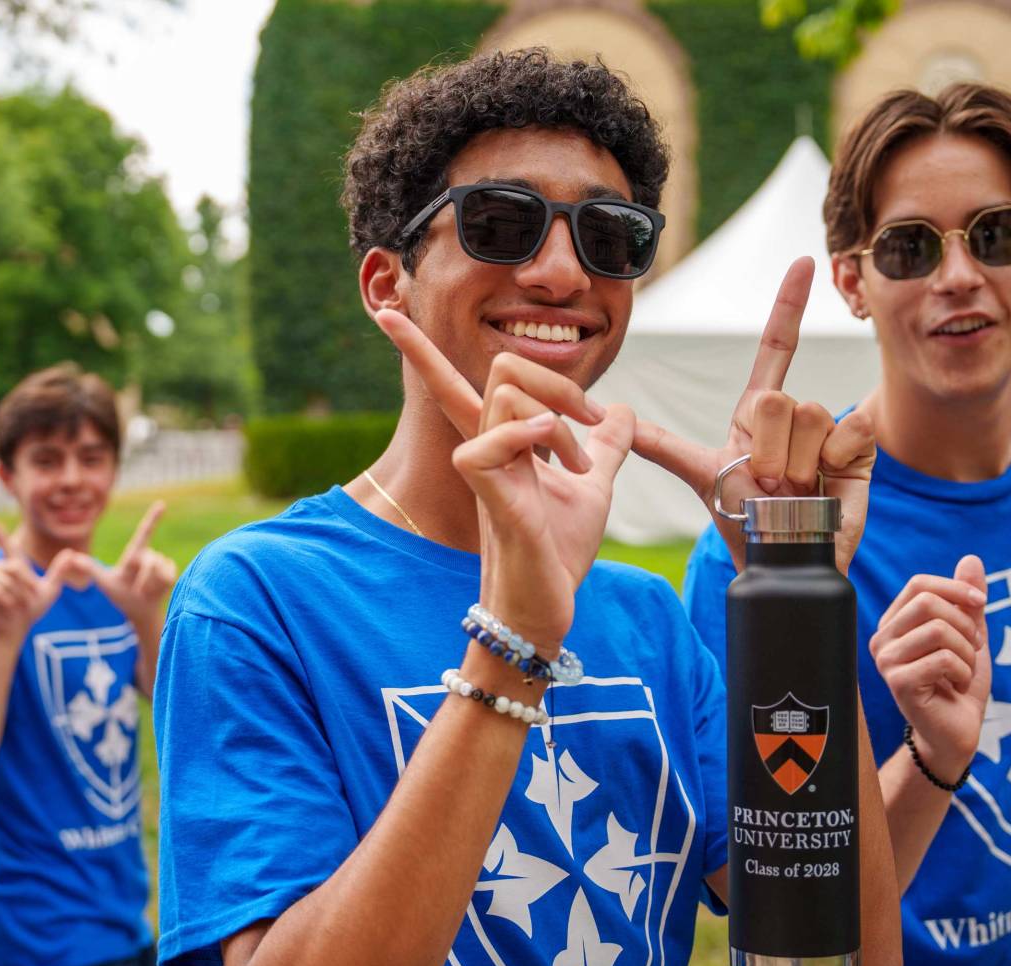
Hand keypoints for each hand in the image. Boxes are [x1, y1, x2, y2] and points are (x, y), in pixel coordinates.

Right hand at [0, 509, 91, 644]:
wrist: (17, 628)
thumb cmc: (31, 610)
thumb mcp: (50, 590)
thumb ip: (59, 572)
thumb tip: (71, 554)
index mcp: (13, 564)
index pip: (4, 542)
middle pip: (14, 568)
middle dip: (25, 586)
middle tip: (27, 600)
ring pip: (5, 579)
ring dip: (16, 595)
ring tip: (16, 605)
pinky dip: (4, 600)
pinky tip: (5, 607)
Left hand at [88, 501, 177, 627]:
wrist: (138, 610)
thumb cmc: (120, 594)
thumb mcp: (104, 582)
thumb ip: (91, 568)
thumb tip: (73, 557)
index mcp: (134, 553)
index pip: (144, 533)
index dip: (152, 518)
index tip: (161, 504)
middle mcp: (149, 554)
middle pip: (149, 562)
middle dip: (142, 581)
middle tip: (136, 590)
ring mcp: (161, 562)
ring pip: (158, 570)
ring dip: (149, 586)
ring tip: (145, 591)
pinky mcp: (171, 572)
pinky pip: (167, 577)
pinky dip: (159, 588)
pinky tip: (155, 591)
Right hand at [374, 309, 632, 651]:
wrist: (544, 608)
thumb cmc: (558, 553)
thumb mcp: (592, 489)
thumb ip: (603, 449)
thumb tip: (623, 413)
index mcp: (502, 444)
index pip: (453, 385)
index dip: (419, 349)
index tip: (387, 313)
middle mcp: (486, 449)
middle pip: (503, 369)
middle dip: (558, 381)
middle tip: (593, 425)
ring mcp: (486, 470)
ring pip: (504, 395)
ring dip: (561, 419)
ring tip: (580, 466)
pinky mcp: (490, 496)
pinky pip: (488, 442)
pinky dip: (529, 434)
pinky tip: (558, 456)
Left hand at [628, 257, 874, 571]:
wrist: (782, 563)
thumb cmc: (743, 520)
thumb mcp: (700, 477)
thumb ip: (662, 444)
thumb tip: (616, 418)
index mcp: (758, 412)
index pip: (775, 347)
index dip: (788, 304)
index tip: (803, 262)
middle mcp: (795, 415)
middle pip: (775, 396)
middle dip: (764, 448)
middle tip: (766, 481)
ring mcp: (828, 431)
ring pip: (807, 416)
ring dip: (794, 464)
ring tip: (793, 490)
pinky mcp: (859, 451)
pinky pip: (847, 432)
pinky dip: (833, 463)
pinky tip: (827, 483)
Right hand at [871, 556, 990, 779]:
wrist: (956, 731)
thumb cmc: (959, 683)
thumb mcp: (971, 634)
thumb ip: (968, 600)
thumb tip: (971, 559)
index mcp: (895, 623)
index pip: (919, 584)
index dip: (955, 588)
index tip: (980, 604)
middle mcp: (883, 639)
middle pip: (928, 602)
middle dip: (965, 623)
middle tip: (973, 648)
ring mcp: (887, 661)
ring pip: (939, 630)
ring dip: (967, 651)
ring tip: (964, 670)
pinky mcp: (898, 682)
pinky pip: (943, 659)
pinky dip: (963, 671)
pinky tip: (956, 686)